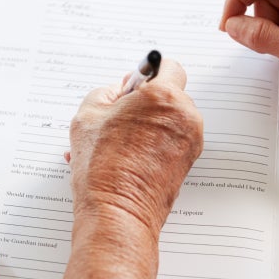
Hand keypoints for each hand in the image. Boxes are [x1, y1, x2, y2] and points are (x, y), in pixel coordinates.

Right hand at [66, 60, 203, 235]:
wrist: (117, 213)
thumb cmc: (102, 167)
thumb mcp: (88, 114)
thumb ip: (108, 91)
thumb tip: (123, 88)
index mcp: (164, 96)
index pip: (169, 66)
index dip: (150, 71)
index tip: (135, 83)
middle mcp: (185, 116)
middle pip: (170, 94)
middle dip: (147, 101)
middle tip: (119, 116)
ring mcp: (191, 140)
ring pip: (171, 119)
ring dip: (149, 123)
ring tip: (116, 141)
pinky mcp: (189, 161)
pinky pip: (173, 140)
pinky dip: (154, 142)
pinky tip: (126, 155)